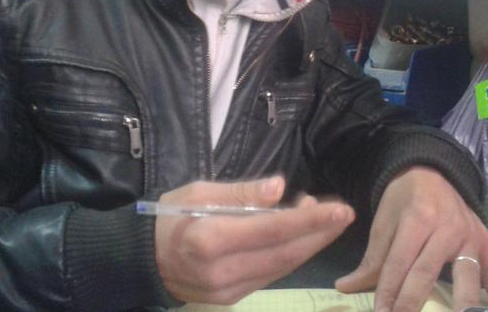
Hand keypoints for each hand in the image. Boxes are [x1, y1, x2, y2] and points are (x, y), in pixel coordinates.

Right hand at [155, 176, 354, 304]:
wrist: (143, 261)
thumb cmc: (170, 217)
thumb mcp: (198, 192)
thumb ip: (240, 193)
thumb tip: (280, 188)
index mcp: (210, 239)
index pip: (272, 231)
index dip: (310, 221)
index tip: (341, 209)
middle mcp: (222, 271)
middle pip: (285, 254)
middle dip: (320, 234)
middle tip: (344, 213)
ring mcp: (228, 290)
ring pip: (282, 267)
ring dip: (308, 244)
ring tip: (323, 217)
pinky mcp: (231, 299)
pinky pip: (270, 276)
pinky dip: (289, 255)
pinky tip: (298, 235)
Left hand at [335, 166, 487, 311]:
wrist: (433, 172)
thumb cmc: (404, 198)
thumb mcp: (384, 221)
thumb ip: (371, 259)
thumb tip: (345, 288)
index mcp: (417, 220)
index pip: (399, 263)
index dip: (387, 292)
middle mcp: (447, 229)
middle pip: (427, 272)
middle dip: (412, 302)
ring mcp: (470, 237)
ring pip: (466, 276)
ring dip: (461, 303)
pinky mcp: (486, 243)